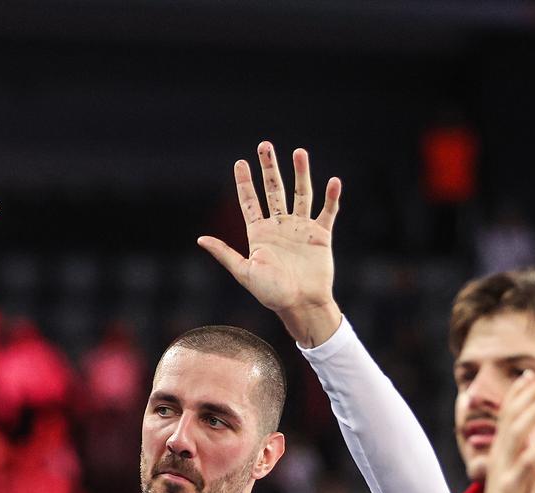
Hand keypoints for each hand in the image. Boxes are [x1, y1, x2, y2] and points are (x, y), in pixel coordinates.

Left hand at [198, 143, 342, 346]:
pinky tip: (333, 181)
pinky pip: (327, 211)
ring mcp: (301, 228)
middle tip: (265, 145)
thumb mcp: (244, 272)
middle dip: (269, 168)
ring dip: (301, 173)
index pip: (250, 201)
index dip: (244, 182)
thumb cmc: (271, 293)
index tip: (240, 162)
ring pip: (301, 193)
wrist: (301, 304)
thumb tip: (201, 239)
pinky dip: (331, 197)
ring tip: (299, 152)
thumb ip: (224, 253)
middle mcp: (280, 226)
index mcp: (259, 234)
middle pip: (274, 190)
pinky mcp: (320, 234)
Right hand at [452, 373, 534, 492]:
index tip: (530, 375)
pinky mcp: (511, 489)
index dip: (518, 395)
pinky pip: (526, 464)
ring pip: (517, 434)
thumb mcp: (511, 482)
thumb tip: (530, 442)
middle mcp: (499, 460)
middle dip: (529, 394)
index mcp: (500, 457)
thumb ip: (519, 460)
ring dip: (534, 411)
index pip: (508, 418)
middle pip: (512, 419)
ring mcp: (503, 473)